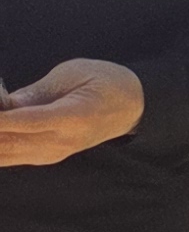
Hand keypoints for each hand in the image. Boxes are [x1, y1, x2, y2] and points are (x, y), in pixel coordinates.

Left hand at [0, 59, 146, 166]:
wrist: (131, 106)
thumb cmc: (105, 83)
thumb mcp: (73, 74)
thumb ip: (35, 92)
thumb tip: (2, 104)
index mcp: (75, 117)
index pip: (28, 121)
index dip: (1, 119)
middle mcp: (63, 141)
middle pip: (11, 143)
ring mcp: (54, 153)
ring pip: (6, 155)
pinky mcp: (47, 157)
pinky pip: (12, 157)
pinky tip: (0, 131)